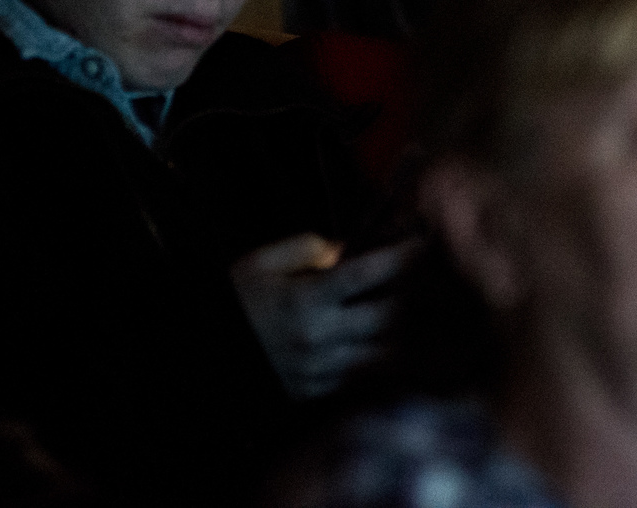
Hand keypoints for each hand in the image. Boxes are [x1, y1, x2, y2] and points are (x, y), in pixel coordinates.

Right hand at [229, 233, 418, 400]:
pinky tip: (394, 343)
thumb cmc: (236, 302)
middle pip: (387, 317)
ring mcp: (319, 369)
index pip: (366, 274)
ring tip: (424, 314)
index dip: (401, 257)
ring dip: (407, 334)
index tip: (423, 244)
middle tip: (433, 279)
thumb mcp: (259, 263)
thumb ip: (305, 248)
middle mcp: (317, 336)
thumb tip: (345, 249)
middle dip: (416, 297)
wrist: (203, 357)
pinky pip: (364, 379)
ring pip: (385, 354)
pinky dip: (383, 361)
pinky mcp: (316, 392)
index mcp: (304, 299)